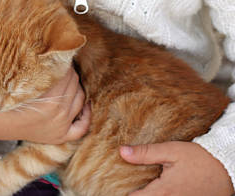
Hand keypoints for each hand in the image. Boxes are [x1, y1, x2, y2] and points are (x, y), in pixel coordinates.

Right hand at [0, 66, 90, 143]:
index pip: (67, 73)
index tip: (58, 57)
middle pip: (74, 83)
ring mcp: (61, 126)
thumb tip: (55, 50)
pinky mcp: (61, 136)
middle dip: (69, 72)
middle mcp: (59, 113)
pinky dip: (86, 115)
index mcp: (50, 99)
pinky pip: (82, 127)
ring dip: (77, 87)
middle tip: (61, 65)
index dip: (63, 62)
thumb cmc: (8, 96)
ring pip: (80, 99)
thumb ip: (40, 70)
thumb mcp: (23, 81)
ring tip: (68, 79)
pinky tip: (85, 104)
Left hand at [119, 141, 233, 194]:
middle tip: (134, 182)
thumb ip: (146, 153)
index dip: (125, 192)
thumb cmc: (198, 158)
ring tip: (146, 184)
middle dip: (138, 193)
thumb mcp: (171, 151)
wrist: (224, 168)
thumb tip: (122, 152)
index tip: (119, 181)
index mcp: (164, 192)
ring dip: (150, 194)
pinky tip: (160, 187)